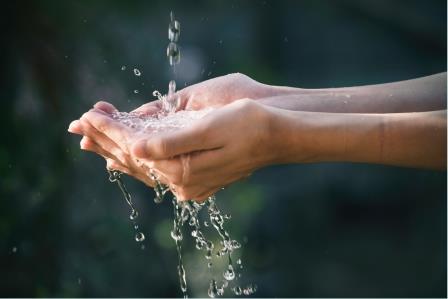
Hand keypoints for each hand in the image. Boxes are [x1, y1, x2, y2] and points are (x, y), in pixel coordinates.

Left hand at [68, 73, 278, 179]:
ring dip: (119, 149)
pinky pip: (159, 168)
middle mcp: (184, 182)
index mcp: (184, 170)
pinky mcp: (198, 178)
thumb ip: (171, 141)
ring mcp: (191, 183)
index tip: (88, 115)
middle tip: (80, 125)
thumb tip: (136, 146)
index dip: (110, 130)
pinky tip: (129, 152)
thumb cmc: (250, 124)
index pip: (136, 148)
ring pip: (145, 166)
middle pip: (135, 160)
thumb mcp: (210, 128)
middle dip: (107, 140)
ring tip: (95, 137)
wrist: (279, 136)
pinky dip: (140, 157)